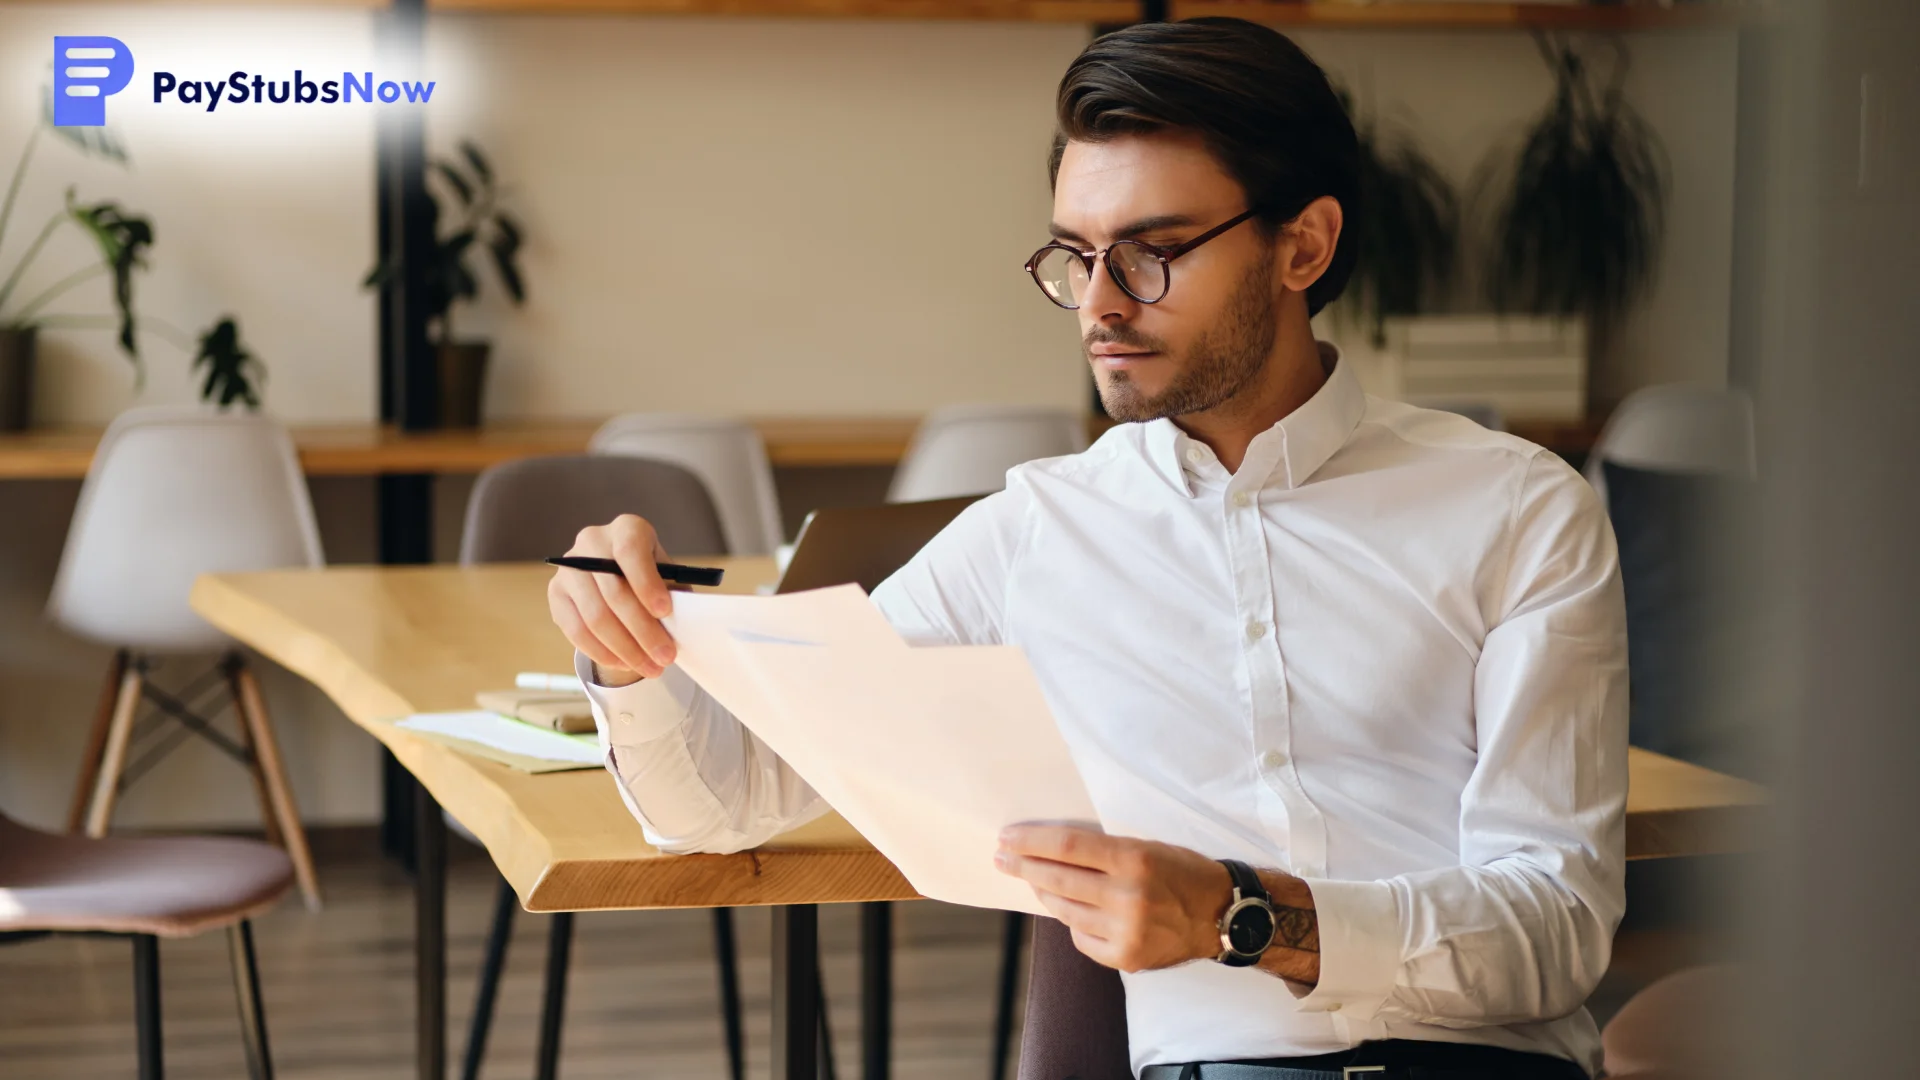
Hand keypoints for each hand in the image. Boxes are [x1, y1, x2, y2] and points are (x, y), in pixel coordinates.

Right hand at [546, 514, 679, 683]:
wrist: (617, 574)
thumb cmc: (650, 575)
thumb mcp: (666, 575)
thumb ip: (673, 593)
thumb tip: (683, 624)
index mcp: (627, 528)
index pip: (631, 552)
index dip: (647, 584)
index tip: (665, 612)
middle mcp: (593, 541)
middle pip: (614, 592)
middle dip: (643, 631)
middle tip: (665, 657)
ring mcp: (569, 568)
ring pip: (595, 616)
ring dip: (625, 649)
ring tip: (649, 667)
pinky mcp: (556, 592)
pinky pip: (576, 630)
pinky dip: (602, 652)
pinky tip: (622, 663)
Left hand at [994, 824, 1228, 972]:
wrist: (1222, 915)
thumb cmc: (1182, 872)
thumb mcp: (1147, 846)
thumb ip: (1103, 852)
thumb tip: (1049, 853)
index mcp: (1133, 859)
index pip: (1067, 846)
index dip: (1031, 841)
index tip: (1007, 838)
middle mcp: (1128, 896)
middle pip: (1058, 879)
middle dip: (1023, 867)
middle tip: (1001, 859)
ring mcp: (1126, 931)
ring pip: (1065, 911)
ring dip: (1045, 894)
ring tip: (1035, 882)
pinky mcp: (1126, 958)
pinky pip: (1082, 939)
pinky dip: (1074, 924)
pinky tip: (1073, 913)